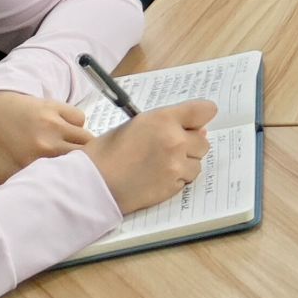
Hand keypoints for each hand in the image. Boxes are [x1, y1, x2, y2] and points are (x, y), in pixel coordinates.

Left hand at [0, 91, 89, 186]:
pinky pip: (79, 118)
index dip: (76, 182)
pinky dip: (77, 125)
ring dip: (85, 145)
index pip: (68, 177)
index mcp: (32, 164)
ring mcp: (53, 123)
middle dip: (86, 164)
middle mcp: (47, 144)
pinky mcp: (56, 106)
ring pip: (87, 136)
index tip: (76, 185)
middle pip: (85, 156)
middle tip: (82, 169)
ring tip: (77, 151)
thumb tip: (5, 225)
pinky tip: (67, 131)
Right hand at [88, 100, 214, 214]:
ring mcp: (175, 165)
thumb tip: (198, 130)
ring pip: (197, 163)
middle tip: (168, 149)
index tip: (195, 124)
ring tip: (159, 166)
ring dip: (184, 164)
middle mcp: (175, 140)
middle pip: (203, 141)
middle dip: (190, 145)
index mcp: (164, 119)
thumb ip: (168, 123)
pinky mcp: (171, 186)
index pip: (205, 110)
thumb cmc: (108, 152)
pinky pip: (185, 180)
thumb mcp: (137, 125)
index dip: (200, 118)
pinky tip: (155, 178)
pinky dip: (175, 180)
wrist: (91, 183)